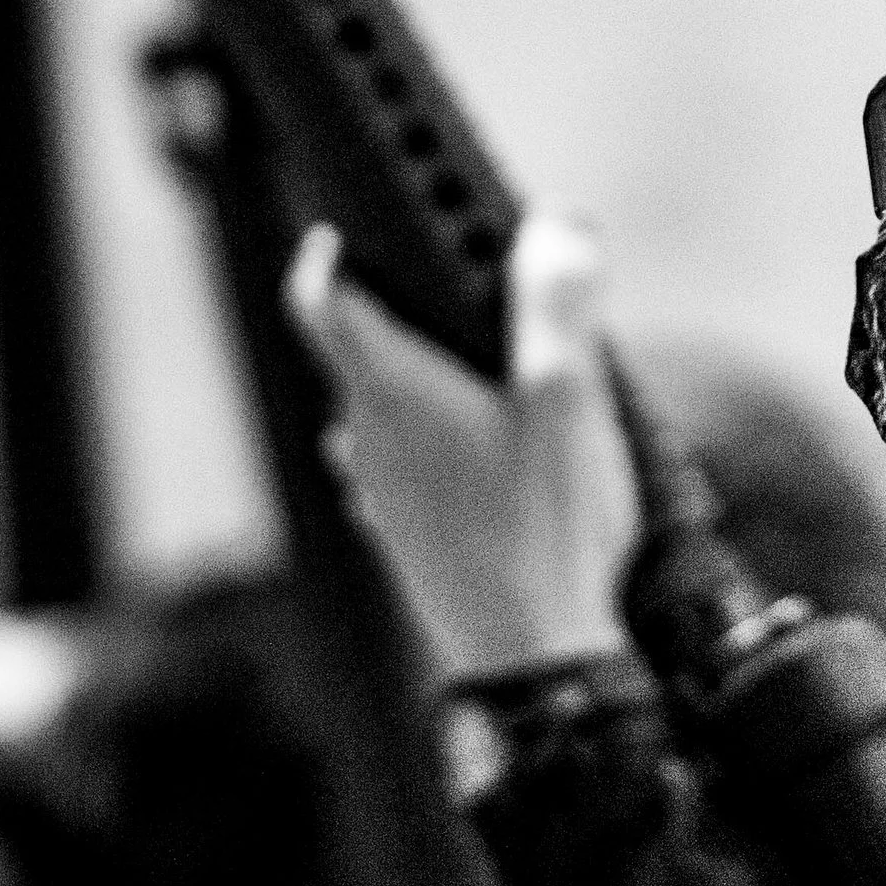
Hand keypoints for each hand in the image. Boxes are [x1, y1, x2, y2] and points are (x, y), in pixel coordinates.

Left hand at [286, 210, 637, 682]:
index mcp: (390, 390)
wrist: (542, 662)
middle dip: (411, 308)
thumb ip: (555, 301)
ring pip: (388, 406)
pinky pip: (411, 458)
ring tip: (502, 369)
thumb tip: (552, 225)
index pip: (321, 296)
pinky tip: (504, 450)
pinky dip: (443, 433)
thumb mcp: (565, 398)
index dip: (331, 247)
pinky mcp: (410, 532)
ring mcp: (384, 492)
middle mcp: (368, 437)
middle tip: (477, 287)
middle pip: (362, 347)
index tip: (352, 223)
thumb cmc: (546, 532)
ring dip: (430, 376)